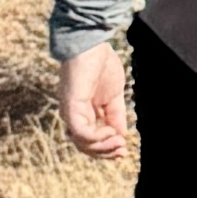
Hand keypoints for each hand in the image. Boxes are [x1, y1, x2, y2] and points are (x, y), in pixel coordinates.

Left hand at [57, 41, 129, 163]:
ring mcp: (71, 113)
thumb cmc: (101, 64)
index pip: (91, 140)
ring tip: (119, 142)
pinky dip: (97, 137)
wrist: (92, 45)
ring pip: (82, 144)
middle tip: (123, 150)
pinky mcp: (71, 108)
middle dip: (106, 152)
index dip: (107, 148)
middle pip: (86, 146)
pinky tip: (110, 132)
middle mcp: (74, 116)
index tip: (125, 150)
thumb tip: (121, 136)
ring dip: (103, 147)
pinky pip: (82, 133)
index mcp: (84, 113)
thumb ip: (116, 116)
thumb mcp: (114, 96)